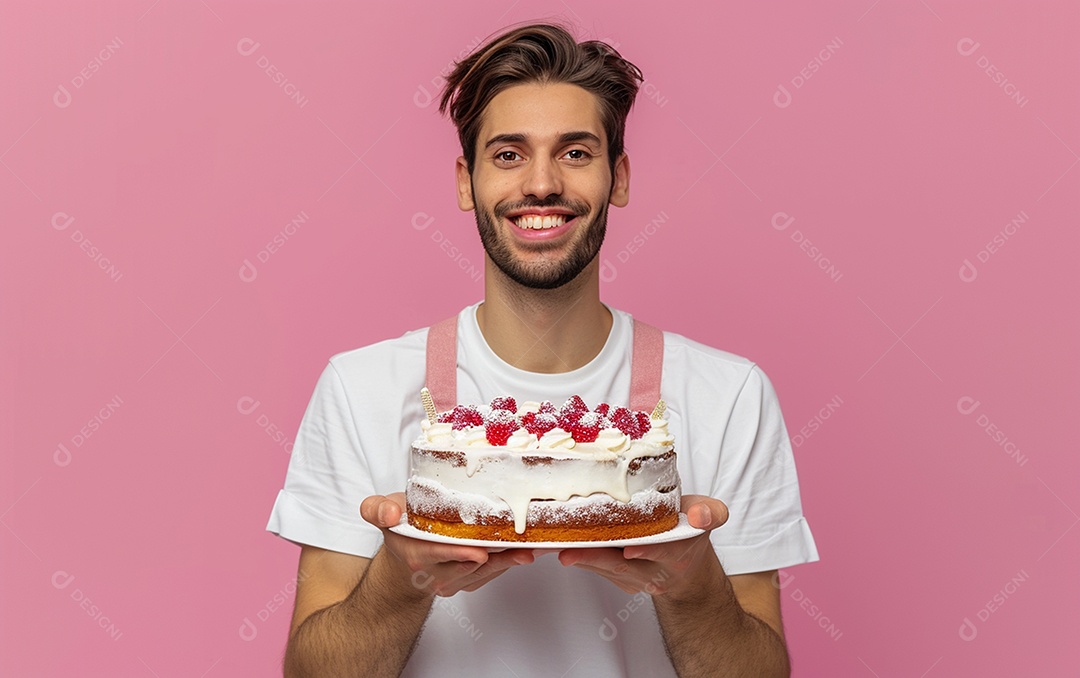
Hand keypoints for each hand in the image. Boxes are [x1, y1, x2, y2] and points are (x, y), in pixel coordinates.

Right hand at [360, 493, 534, 597]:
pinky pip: (492, 574)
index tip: (480, 551)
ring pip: (486, 572)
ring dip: (509, 560)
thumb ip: (376, 508)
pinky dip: (509, 561)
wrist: (404, 561)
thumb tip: (388, 512)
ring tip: (532, 547)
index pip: (439, 554)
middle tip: (522, 544)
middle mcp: (436, 573)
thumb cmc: (400, 530)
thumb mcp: (380, 512)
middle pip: (470, 565)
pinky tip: (527, 549)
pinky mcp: (470, 583)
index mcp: (417, 554)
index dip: (460, 552)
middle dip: (496, 555)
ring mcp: (454, 581)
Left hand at [556, 495, 728, 597]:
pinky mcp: (616, 577)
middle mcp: (653, 572)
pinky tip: (558, 544)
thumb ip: (710, 513)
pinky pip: (596, 567)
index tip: (630, 548)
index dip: (647, 549)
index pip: (662, 551)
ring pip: (604, 568)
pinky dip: (578, 556)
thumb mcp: (708, 517)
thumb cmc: (689, 532)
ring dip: (580, 558)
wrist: (685, 566)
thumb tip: (703, 516)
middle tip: (571, 551)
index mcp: (677, 553)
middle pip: (622, 566)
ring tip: (557, 546)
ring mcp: (633, 578)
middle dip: (597, 558)